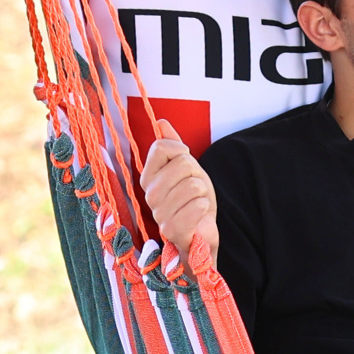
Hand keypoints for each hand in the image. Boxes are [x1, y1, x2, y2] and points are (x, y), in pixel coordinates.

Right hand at [138, 120, 218, 262]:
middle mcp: (149, 194)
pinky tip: (199, 214)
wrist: (201, 232)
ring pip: (193, 185)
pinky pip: (198, 205)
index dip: (180, 150)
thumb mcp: (186, 168)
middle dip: (197, 174)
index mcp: (148, 177)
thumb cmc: (193, 200)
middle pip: (182, 164)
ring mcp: (159, 213)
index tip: (186, 162)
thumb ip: (173, 146)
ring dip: (204, 192)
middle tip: (195, 189)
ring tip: (197, 202)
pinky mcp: (172, 229)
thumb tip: (161, 121)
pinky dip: (205, 207)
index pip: (161, 147)